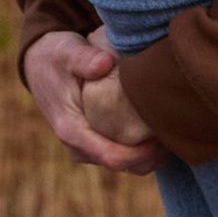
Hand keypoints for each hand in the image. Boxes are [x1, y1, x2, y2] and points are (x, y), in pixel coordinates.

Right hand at [26, 28, 162, 174]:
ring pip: (125, 164)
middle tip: (177, 134)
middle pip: (123, 166)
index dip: (140, 154)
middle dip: (152, 156)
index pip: (111, 156)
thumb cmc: (56, 57)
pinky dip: (143, 149)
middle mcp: (78, 146)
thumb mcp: (66, 51)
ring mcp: (87, 148)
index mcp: (71, 129)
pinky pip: (123, 155)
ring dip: (150, 155)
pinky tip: (161, 130)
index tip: (162, 138)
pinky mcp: (95, 143)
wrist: (40, 64)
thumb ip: (84, 58)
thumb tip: (104, 64)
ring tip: (173, 132)